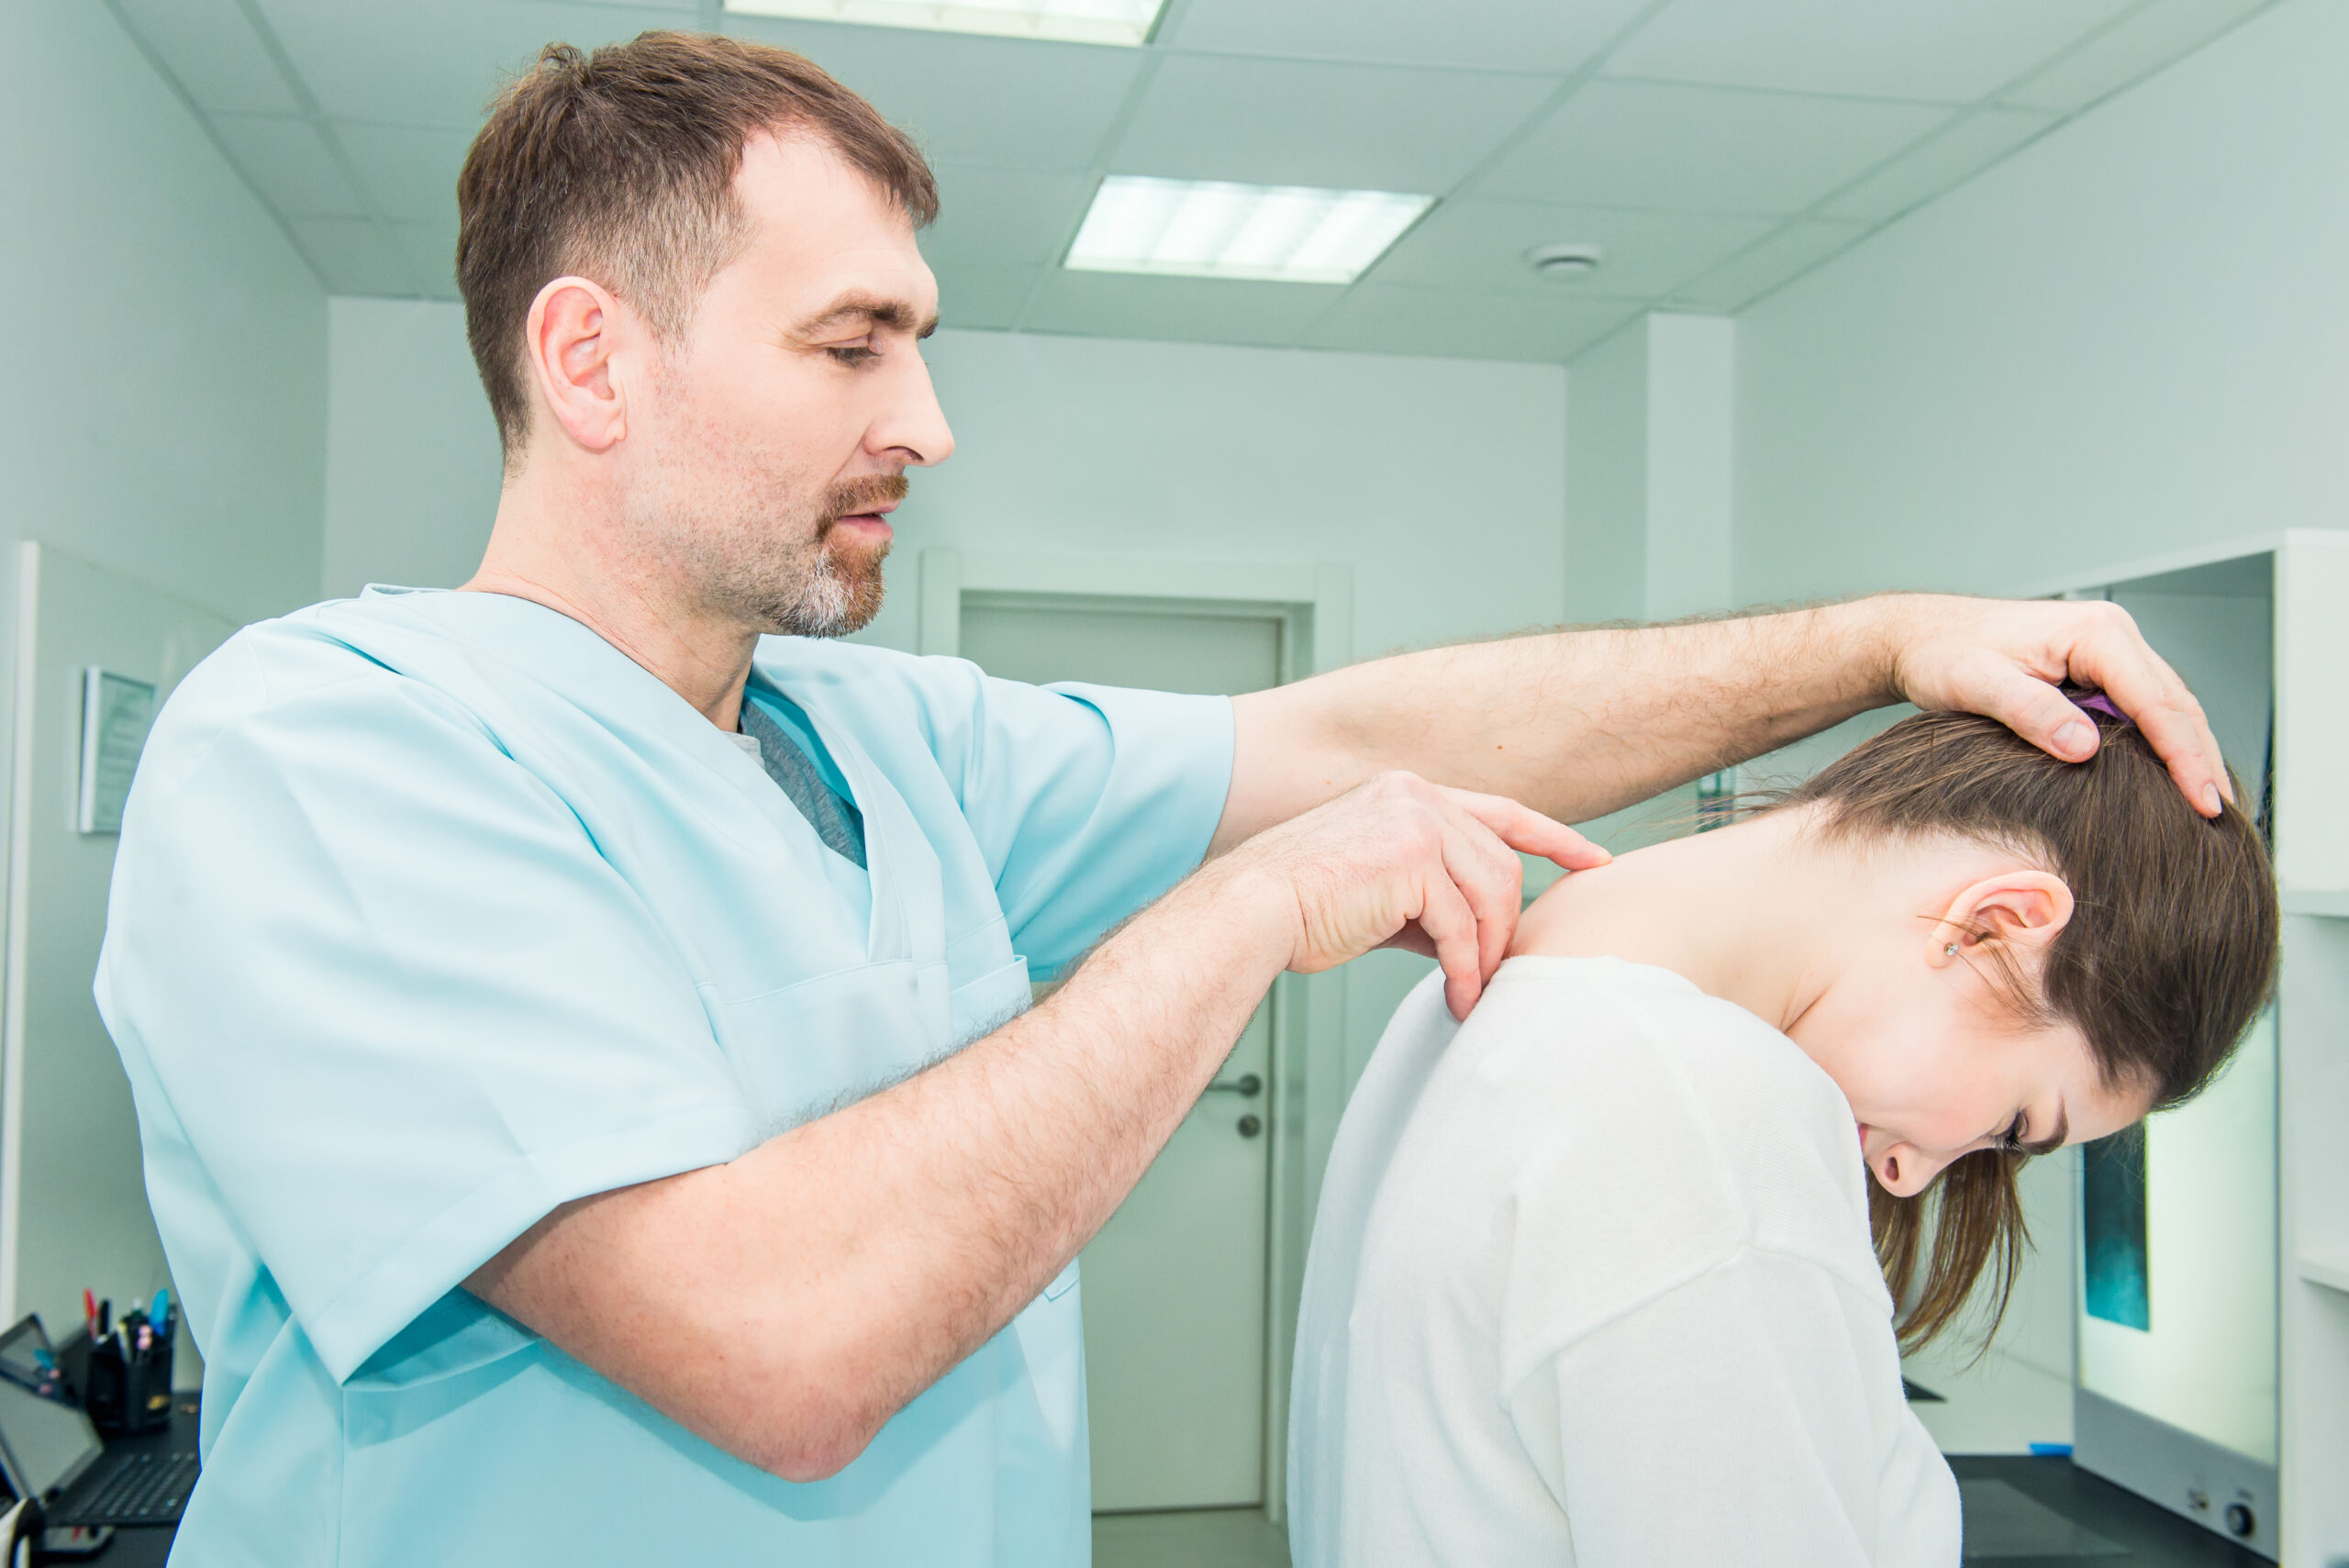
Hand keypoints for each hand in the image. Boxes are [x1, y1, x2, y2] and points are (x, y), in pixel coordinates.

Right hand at [1217, 772, 1605, 1018]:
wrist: (1251, 911)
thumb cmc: (1301, 908)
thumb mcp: (1379, 889)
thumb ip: (1430, 897)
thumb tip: (1473, 940)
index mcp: (1409, 795)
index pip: (1502, 811)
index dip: (1555, 837)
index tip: (1596, 862)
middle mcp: (1417, 797)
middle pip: (1501, 864)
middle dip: (1506, 927)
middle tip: (1493, 976)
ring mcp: (1417, 821)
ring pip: (1491, 893)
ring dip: (1488, 953)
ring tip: (1472, 991)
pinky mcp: (1412, 859)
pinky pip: (1462, 925)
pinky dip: (1467, 968)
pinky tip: (1458, 997)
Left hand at [1876, 596, 2229, 816]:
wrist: (1921, 636)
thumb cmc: (1944, 653)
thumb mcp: (1977, 684)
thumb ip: (2030, 712)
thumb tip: (2084, 748)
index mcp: (2095, 633)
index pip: (2156, 701)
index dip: (2183, 755)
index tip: (2202, 802)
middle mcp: (2112, 636)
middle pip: (2176, 703)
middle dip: (2200, 759)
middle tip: (2220, 816)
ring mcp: (2109, 652)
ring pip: (2167, 706)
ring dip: (2189, 753)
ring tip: (2208, 806)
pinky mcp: (2098, 671)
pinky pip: (2143, 709)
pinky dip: (2162, 743)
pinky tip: (2168, 779)